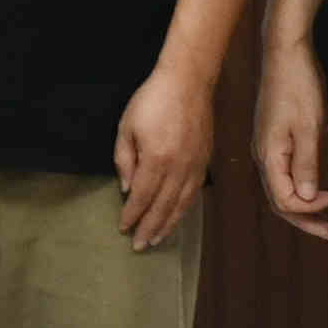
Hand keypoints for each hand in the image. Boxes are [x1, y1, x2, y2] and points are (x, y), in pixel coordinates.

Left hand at [110, 63, 216, 250]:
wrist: (188, 82)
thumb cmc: (152, 100)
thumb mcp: (127, 127)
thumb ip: (124, 160)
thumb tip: (127, 189)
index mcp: (156, 159)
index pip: (141, 196)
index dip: (132, 215)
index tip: (123, 228)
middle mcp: (178, 168)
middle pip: (162, 207)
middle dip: (149, 228)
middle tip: (139, 245)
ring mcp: (195, 166)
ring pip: (181, 205)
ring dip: (168, 224)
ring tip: (157, 239)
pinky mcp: (205, 162)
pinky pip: (193, 193)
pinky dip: (183, 209)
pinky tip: (176, 216)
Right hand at [254, 43, 327, 238]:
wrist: (285, 55)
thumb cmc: (298, 88)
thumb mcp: (308, 127)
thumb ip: (306, 164)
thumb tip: (306, 198)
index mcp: (269, 155)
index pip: (284, 199)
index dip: (309, 208)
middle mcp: (263, 155)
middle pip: (279, 199)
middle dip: (303, 219)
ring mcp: (266, 147)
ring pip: (280, 187)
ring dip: (301, 206)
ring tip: (322, 217)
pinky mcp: (273, 138)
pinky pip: (282, 172)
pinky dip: (297, 187)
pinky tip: (311, 188)